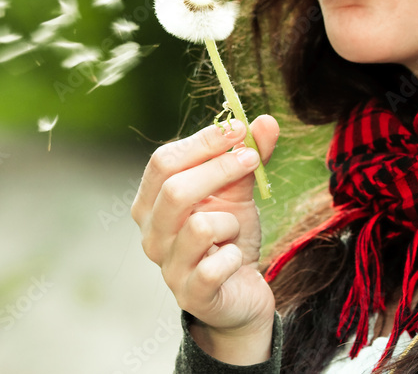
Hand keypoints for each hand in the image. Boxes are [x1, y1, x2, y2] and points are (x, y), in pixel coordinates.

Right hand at [131, 115, 278, 363]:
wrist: (241, 291)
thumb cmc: (230, 236)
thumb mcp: (238, 192)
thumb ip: (249, 157)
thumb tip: (267, 121)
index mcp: (152, 202)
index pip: (164, 161)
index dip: (202, 141)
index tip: (239, 129)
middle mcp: (151, 234)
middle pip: (175, 190)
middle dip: (219, 169)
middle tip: (252, 160)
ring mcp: (167, 267)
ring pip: (199, 227)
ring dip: (230, 221)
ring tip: (234, 230)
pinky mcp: (191, 295)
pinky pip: (215, 266)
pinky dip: (235, 256)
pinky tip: (235, 258)